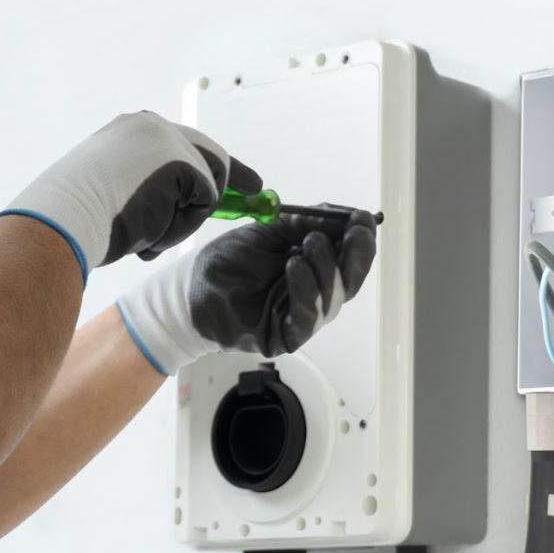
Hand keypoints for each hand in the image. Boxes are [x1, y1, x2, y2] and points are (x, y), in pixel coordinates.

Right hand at [0, 111, 261, 280]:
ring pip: (206, 187)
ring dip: (185, 219)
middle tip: (258, 188)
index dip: (214, 165)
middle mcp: (152, 126)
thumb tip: (193, 204)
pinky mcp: (182, 161)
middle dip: (235, 177)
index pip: (185, 143)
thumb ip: (156, 190)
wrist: (62, 218)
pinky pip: (205, 204)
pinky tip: (149, 226)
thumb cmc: (81, 218)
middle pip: (209, 156)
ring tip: (145, 229)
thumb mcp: (120, 194)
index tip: (243, 179)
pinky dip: (184, 224)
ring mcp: (168, 140)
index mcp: (131, 130)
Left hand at [115, 210, 377, 374]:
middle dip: (356, 254)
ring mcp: (302, 318)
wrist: (189, 290)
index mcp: (315, 270)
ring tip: (309, 243)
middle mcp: (315, 295)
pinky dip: (305, 289)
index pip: (351, 258)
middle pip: (351, 280)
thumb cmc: (229, 262)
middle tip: (353, 231)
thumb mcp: (271, 231)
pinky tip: (294, 266)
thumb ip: (307, 223)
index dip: (361, 240)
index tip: (364, 219)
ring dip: (326, 267)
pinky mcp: (286, 337)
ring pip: (333, 298)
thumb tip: (346, 215)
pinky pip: (306, 317)